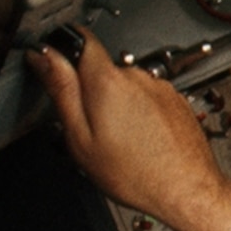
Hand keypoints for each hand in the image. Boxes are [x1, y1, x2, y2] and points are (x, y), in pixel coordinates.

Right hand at [29, 33, 230, 230]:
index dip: (64, 48)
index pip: (80, 40)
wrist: (187, 190)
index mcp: (108, 82)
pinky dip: (140, 113)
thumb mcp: (81, 138)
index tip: (55, 61)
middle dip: (91, 91)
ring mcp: (160, 88)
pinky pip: (147, 98)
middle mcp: (138, 77)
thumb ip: (61, 91)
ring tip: (120, 138)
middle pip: (102, 69)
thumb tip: (44, 58)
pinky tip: (140, 139)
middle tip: (91, 125)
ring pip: (125, 86)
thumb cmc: (136, 174)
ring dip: (117, 104)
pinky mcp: (176, 100)